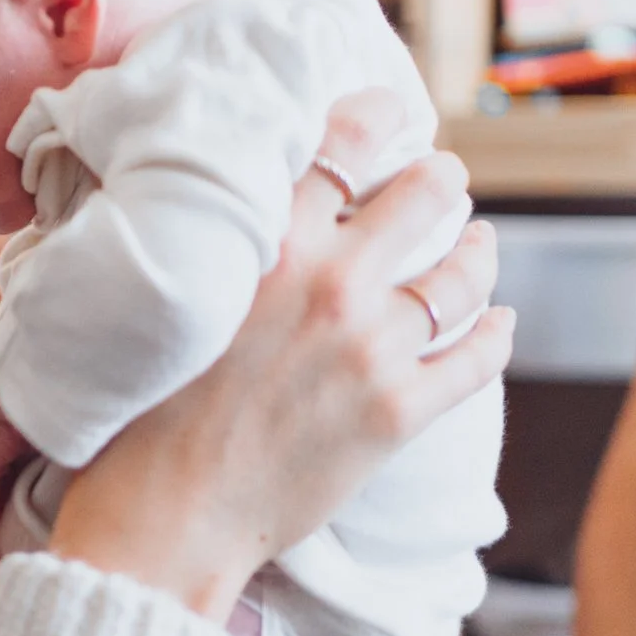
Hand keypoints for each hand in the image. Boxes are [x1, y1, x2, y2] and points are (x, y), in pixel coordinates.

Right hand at [49, 140, 510, 620]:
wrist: (163, 519)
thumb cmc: (138, 415)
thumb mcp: (165, 301)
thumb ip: (213, 247)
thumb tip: (236, 212)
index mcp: (267, 243)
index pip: (345, 145)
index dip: (377, 118)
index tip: (389, 115)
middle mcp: (330, 282)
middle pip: (424, 197)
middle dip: (440, 181)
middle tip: (441, 180)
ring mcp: (373, 348)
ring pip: (462, 274)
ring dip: (479, 252)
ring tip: (480, 245)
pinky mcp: (399, 412)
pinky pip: (476, 357)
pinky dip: (494, 335)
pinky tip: (497, 323)